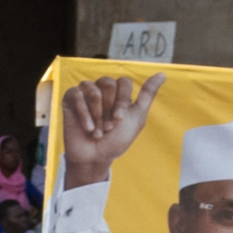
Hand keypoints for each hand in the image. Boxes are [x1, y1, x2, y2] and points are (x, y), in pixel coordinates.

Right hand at [56, 72, 159, 188]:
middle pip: (108, 83)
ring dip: (97, 114)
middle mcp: (102, 89)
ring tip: (97, 130)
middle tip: (107, 126)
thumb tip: (162, 74)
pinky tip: (87, 128)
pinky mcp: (70, 98)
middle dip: (109, 108)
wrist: (94, 158)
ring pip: (93, 89)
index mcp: (118, 93)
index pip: (123, 82)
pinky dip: (83, 114)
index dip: (122, 100)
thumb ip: (147, 95)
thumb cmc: (115, 141)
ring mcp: (85, 93)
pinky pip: (76, 94)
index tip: (119, 119)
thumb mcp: (136, 119)